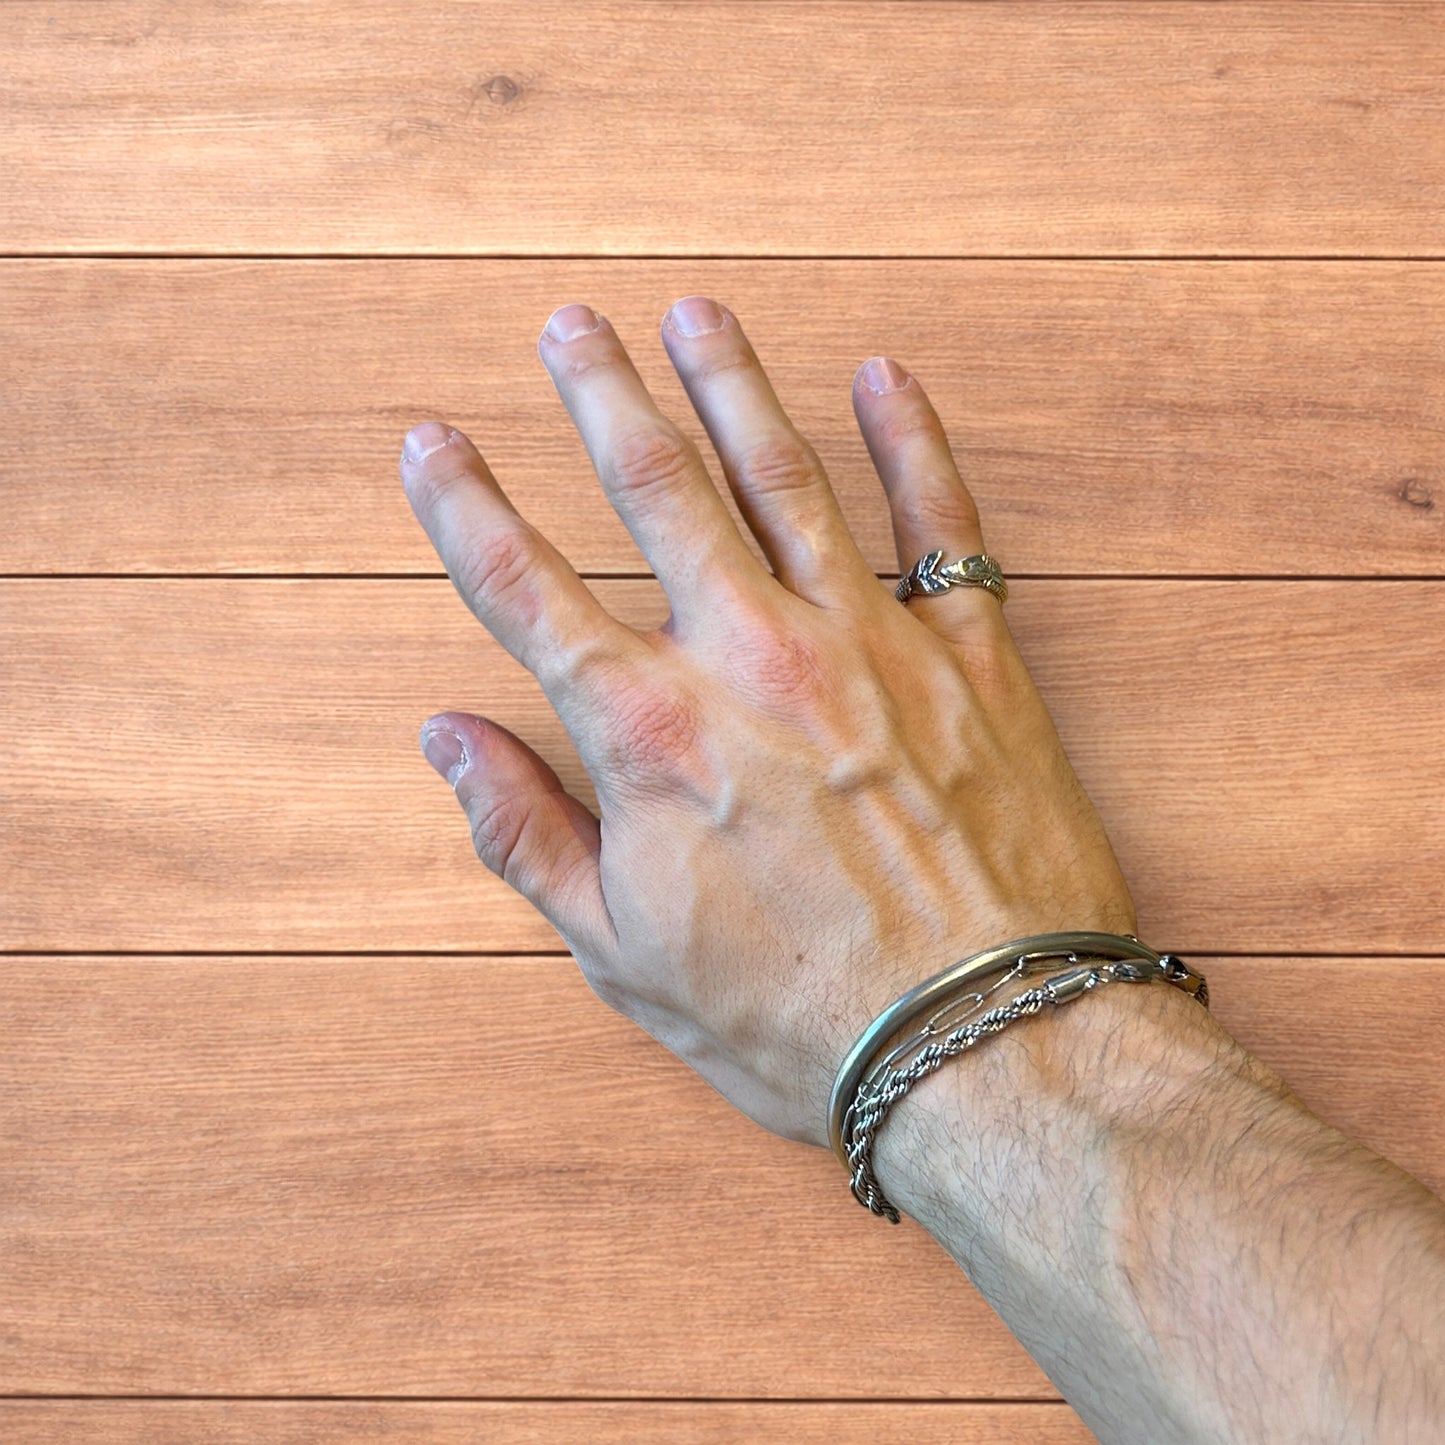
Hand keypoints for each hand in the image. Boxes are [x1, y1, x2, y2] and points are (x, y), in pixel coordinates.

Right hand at [401, 297, 1134, 1146]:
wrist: (986, 1046)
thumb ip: (527, 835)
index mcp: (653, 735)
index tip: (432, 443)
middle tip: (571, 326)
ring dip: (733, 384)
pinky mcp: (972, 657)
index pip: (527, 590)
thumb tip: (449, 738)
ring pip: (783, 476)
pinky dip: (913, 443)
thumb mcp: (626, 956)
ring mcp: (868, 643)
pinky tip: (883, 378)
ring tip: (697, 312)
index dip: (466, 508)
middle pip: (656, 490)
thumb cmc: (800, 1019)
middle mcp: (751, 659)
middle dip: (603, 398)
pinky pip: (942, 522)